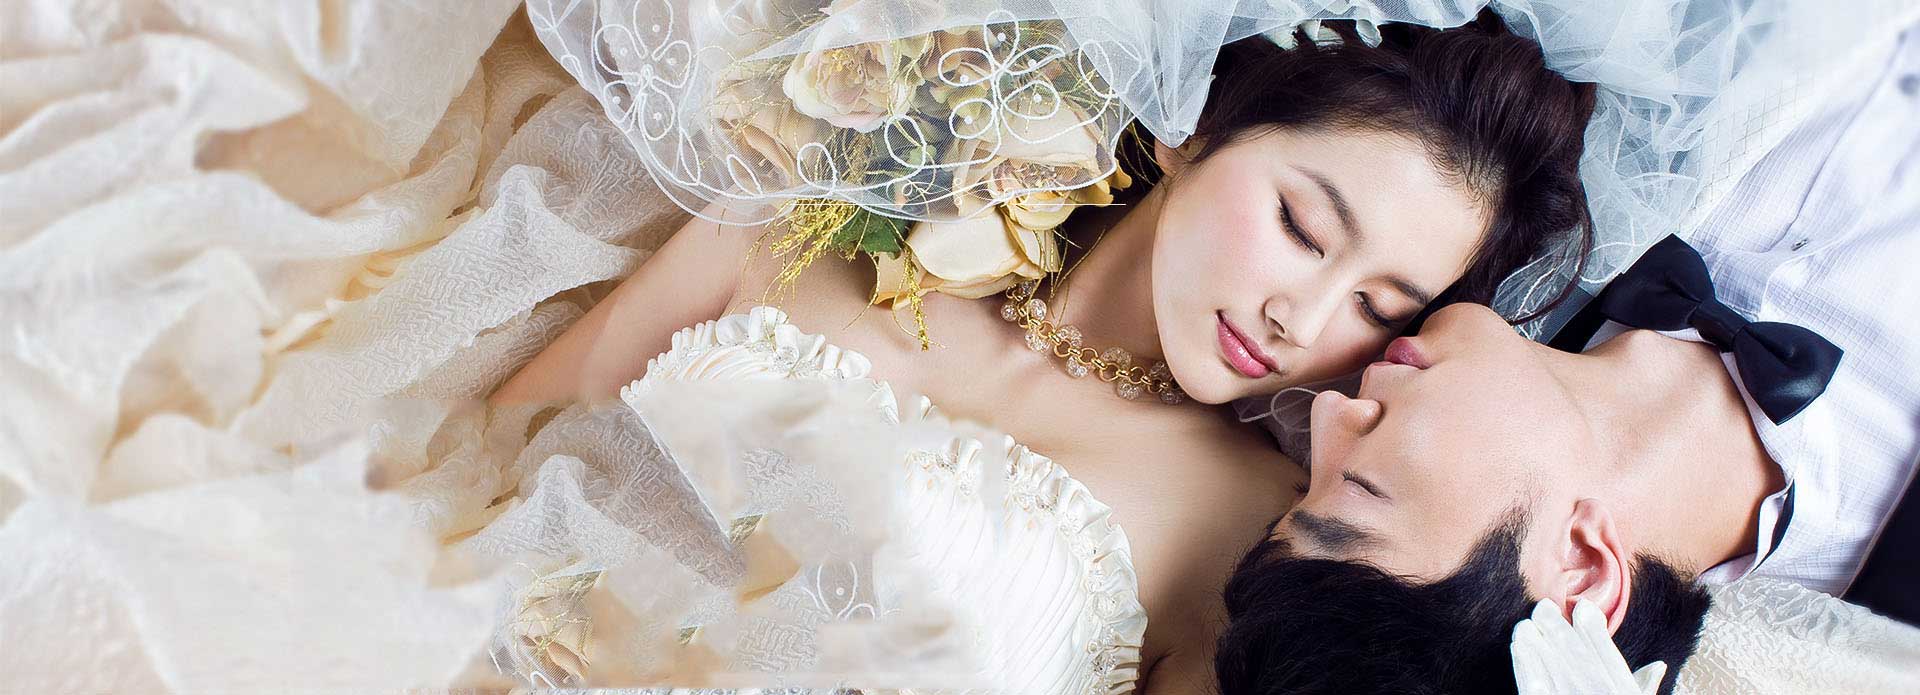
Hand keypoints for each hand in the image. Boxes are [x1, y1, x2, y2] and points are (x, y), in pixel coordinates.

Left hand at [1511, 599, 1667, 694]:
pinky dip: (1527, 670)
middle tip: (1542, 608)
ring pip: (1552, 667)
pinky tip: (1520, 653)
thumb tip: (1657, 666)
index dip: (1593, 627)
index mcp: (1622, 691)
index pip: (1606, 653)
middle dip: (1557, 628)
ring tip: (1523, 627)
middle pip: (1575, 654)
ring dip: (1536, 644)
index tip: (1582, 608)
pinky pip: (1536, 689)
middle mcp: (1599, 694)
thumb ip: (1644, 687)